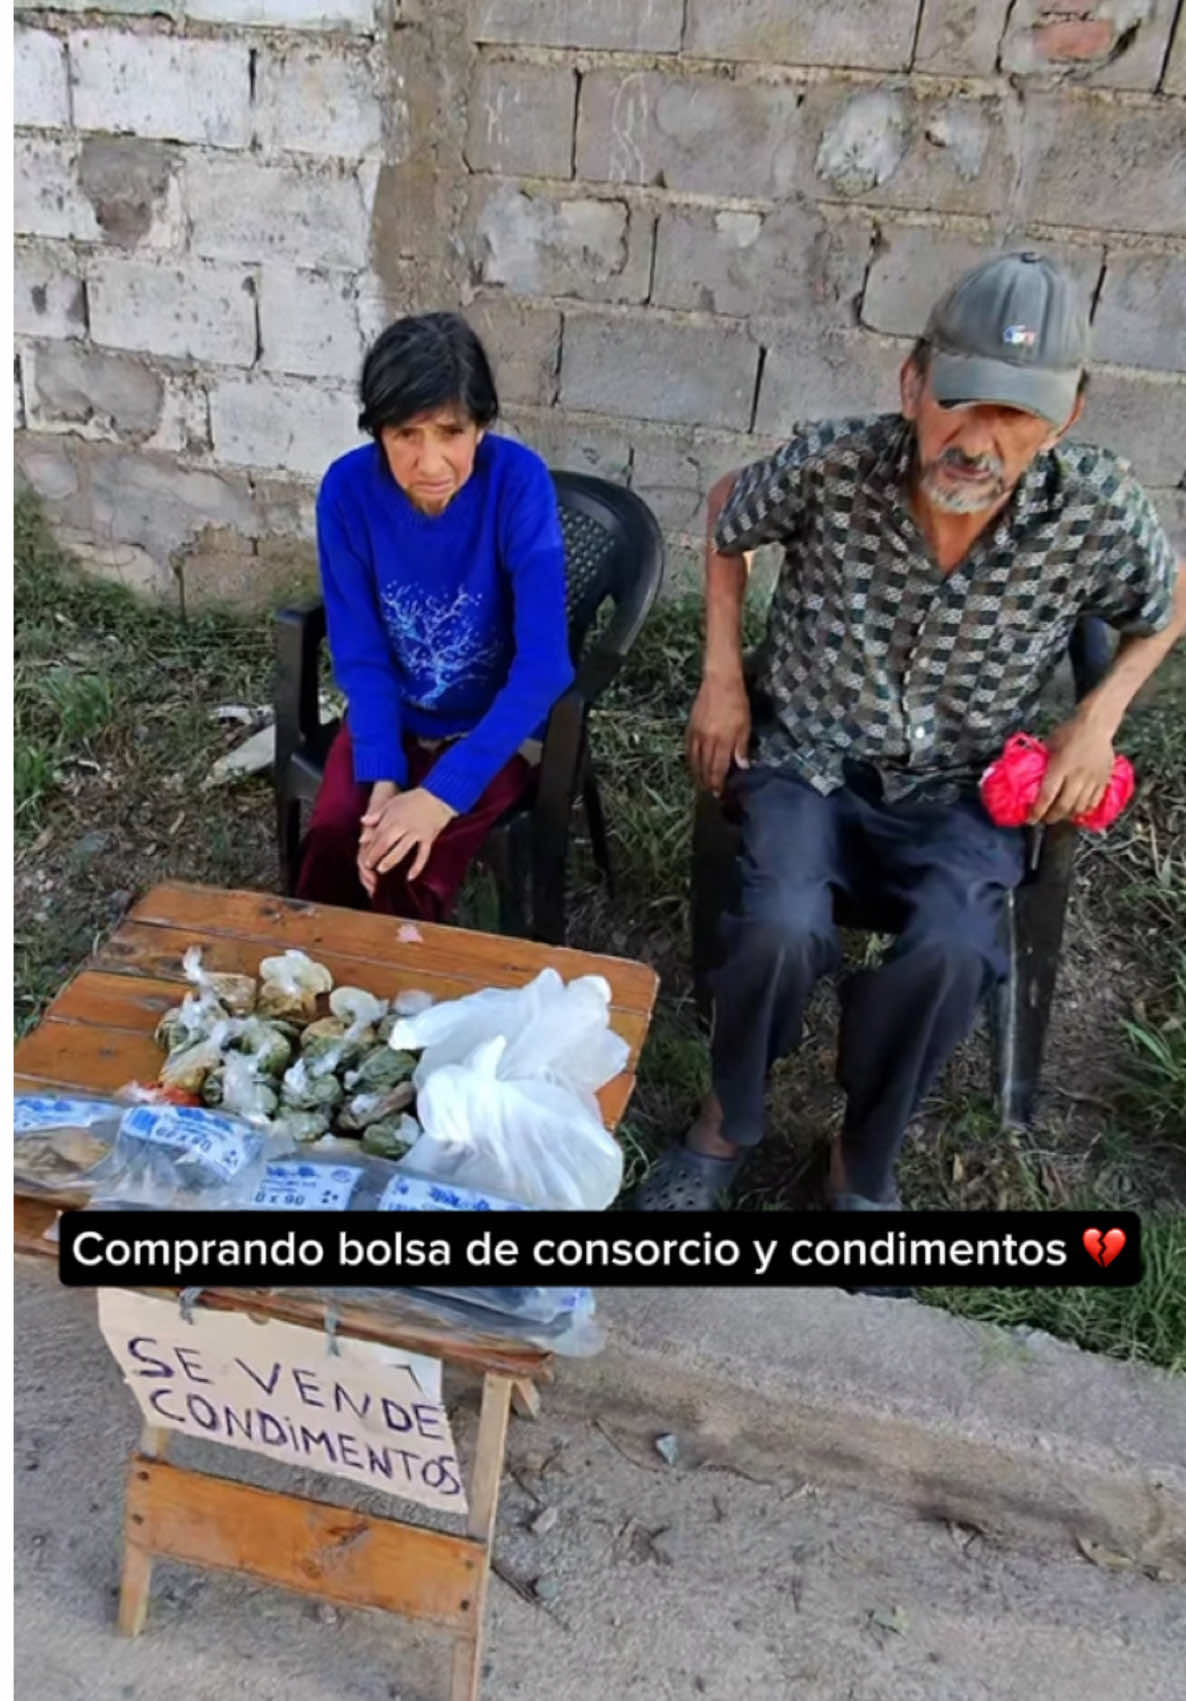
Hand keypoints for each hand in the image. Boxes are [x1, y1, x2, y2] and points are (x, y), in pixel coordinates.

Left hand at [358, 786, 455, 891]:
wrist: (438, 796)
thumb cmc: (413, 799)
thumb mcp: (392, 803)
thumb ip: (377, 814)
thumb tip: (362, 822)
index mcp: (393, 817)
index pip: (378, 834)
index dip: (370, 847)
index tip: (364, 857)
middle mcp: (404, 826)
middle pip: (386, 843)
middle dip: (375, 855)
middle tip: (368, 866)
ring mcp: (417, 833)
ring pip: (401, 850)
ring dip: (390, 860)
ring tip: (381, 870)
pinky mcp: (429, 838)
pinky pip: (422, 855)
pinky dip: (417, 867)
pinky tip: (410, 877)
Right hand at [687, 673, 749, 794]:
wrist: (720, 682)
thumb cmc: (737, 703)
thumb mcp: (745, 725)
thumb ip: (741, 747)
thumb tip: (742, 766)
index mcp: (722, 741)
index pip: (718, 768)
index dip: (718, 783)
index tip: (718, 793)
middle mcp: (707, 741)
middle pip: (705, 767)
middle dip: (707, 782)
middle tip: (709, 793)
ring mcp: (696, 734)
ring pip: (694, 760)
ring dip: (697, 774)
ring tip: (700, 783)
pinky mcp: (690, 727)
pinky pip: (688, 749)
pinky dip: (690, 760)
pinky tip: (692, 765)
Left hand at [1029, 713, 1115, 824]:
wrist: (1096, 725)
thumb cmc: (1069, 732)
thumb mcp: (1050, 744)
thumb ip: (1042, 761)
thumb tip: (1029, 775)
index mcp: (1061, 766)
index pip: (1047, 795)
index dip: (1038, 811)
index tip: (1031, 819)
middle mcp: (1077, 775)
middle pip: (1064, 805)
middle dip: (1052, 817)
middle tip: (1044, 819)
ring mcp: (1093, 779)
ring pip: (1080, 807)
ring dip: (1067, 815)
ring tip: (1059, 815)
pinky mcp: (1104, 780)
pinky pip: (1094, 802)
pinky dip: (1084, 810)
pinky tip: (1077, 811)